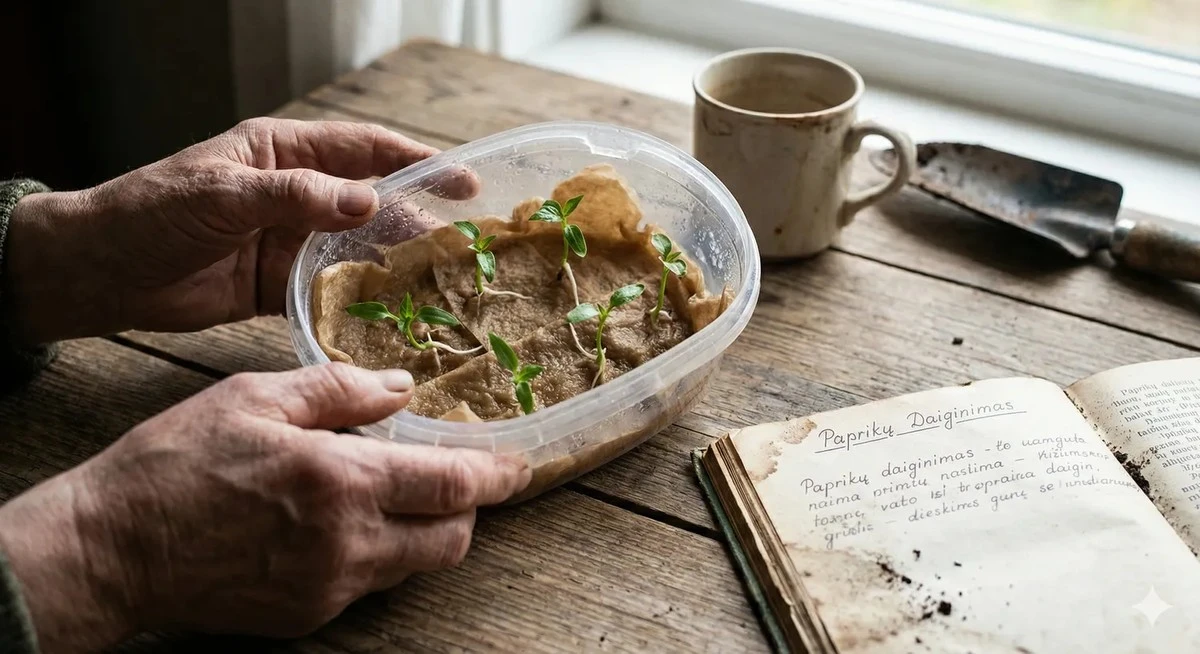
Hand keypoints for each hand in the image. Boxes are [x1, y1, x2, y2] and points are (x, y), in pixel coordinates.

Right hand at [0, 363, 529, 650]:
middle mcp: (347, 545)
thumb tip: (399, 388)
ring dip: (420, 531)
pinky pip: (367, 585)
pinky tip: (340, 523)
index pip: (451, 485)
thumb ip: (338, 390)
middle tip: (454, 477)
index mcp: (340, 482)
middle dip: (466, 510)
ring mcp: (327, 588)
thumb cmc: (176, 463)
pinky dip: (375, 553)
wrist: (113, 549)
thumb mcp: (254, 398)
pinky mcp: (305, 615)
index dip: (494, 474)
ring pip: (412, 566)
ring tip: (390, 493)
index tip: (517, 464)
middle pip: (450, 540)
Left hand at [3, 117, 477, 343]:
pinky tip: (393, 317)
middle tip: (463, 246)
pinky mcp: (280, 286)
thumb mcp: (222, 193)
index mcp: (284, 153)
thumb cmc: (151, 212)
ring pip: (358, 251)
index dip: (417, 163)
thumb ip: (293, 195)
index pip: (364, 150)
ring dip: (396, 266)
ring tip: (441, 286)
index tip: (463, 182)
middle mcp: (296, 194)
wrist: (101, 271)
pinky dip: (361, 303)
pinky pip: (332, 292)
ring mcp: (291, 242)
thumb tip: (367, 203)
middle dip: (418, 221)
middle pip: (372, 205)